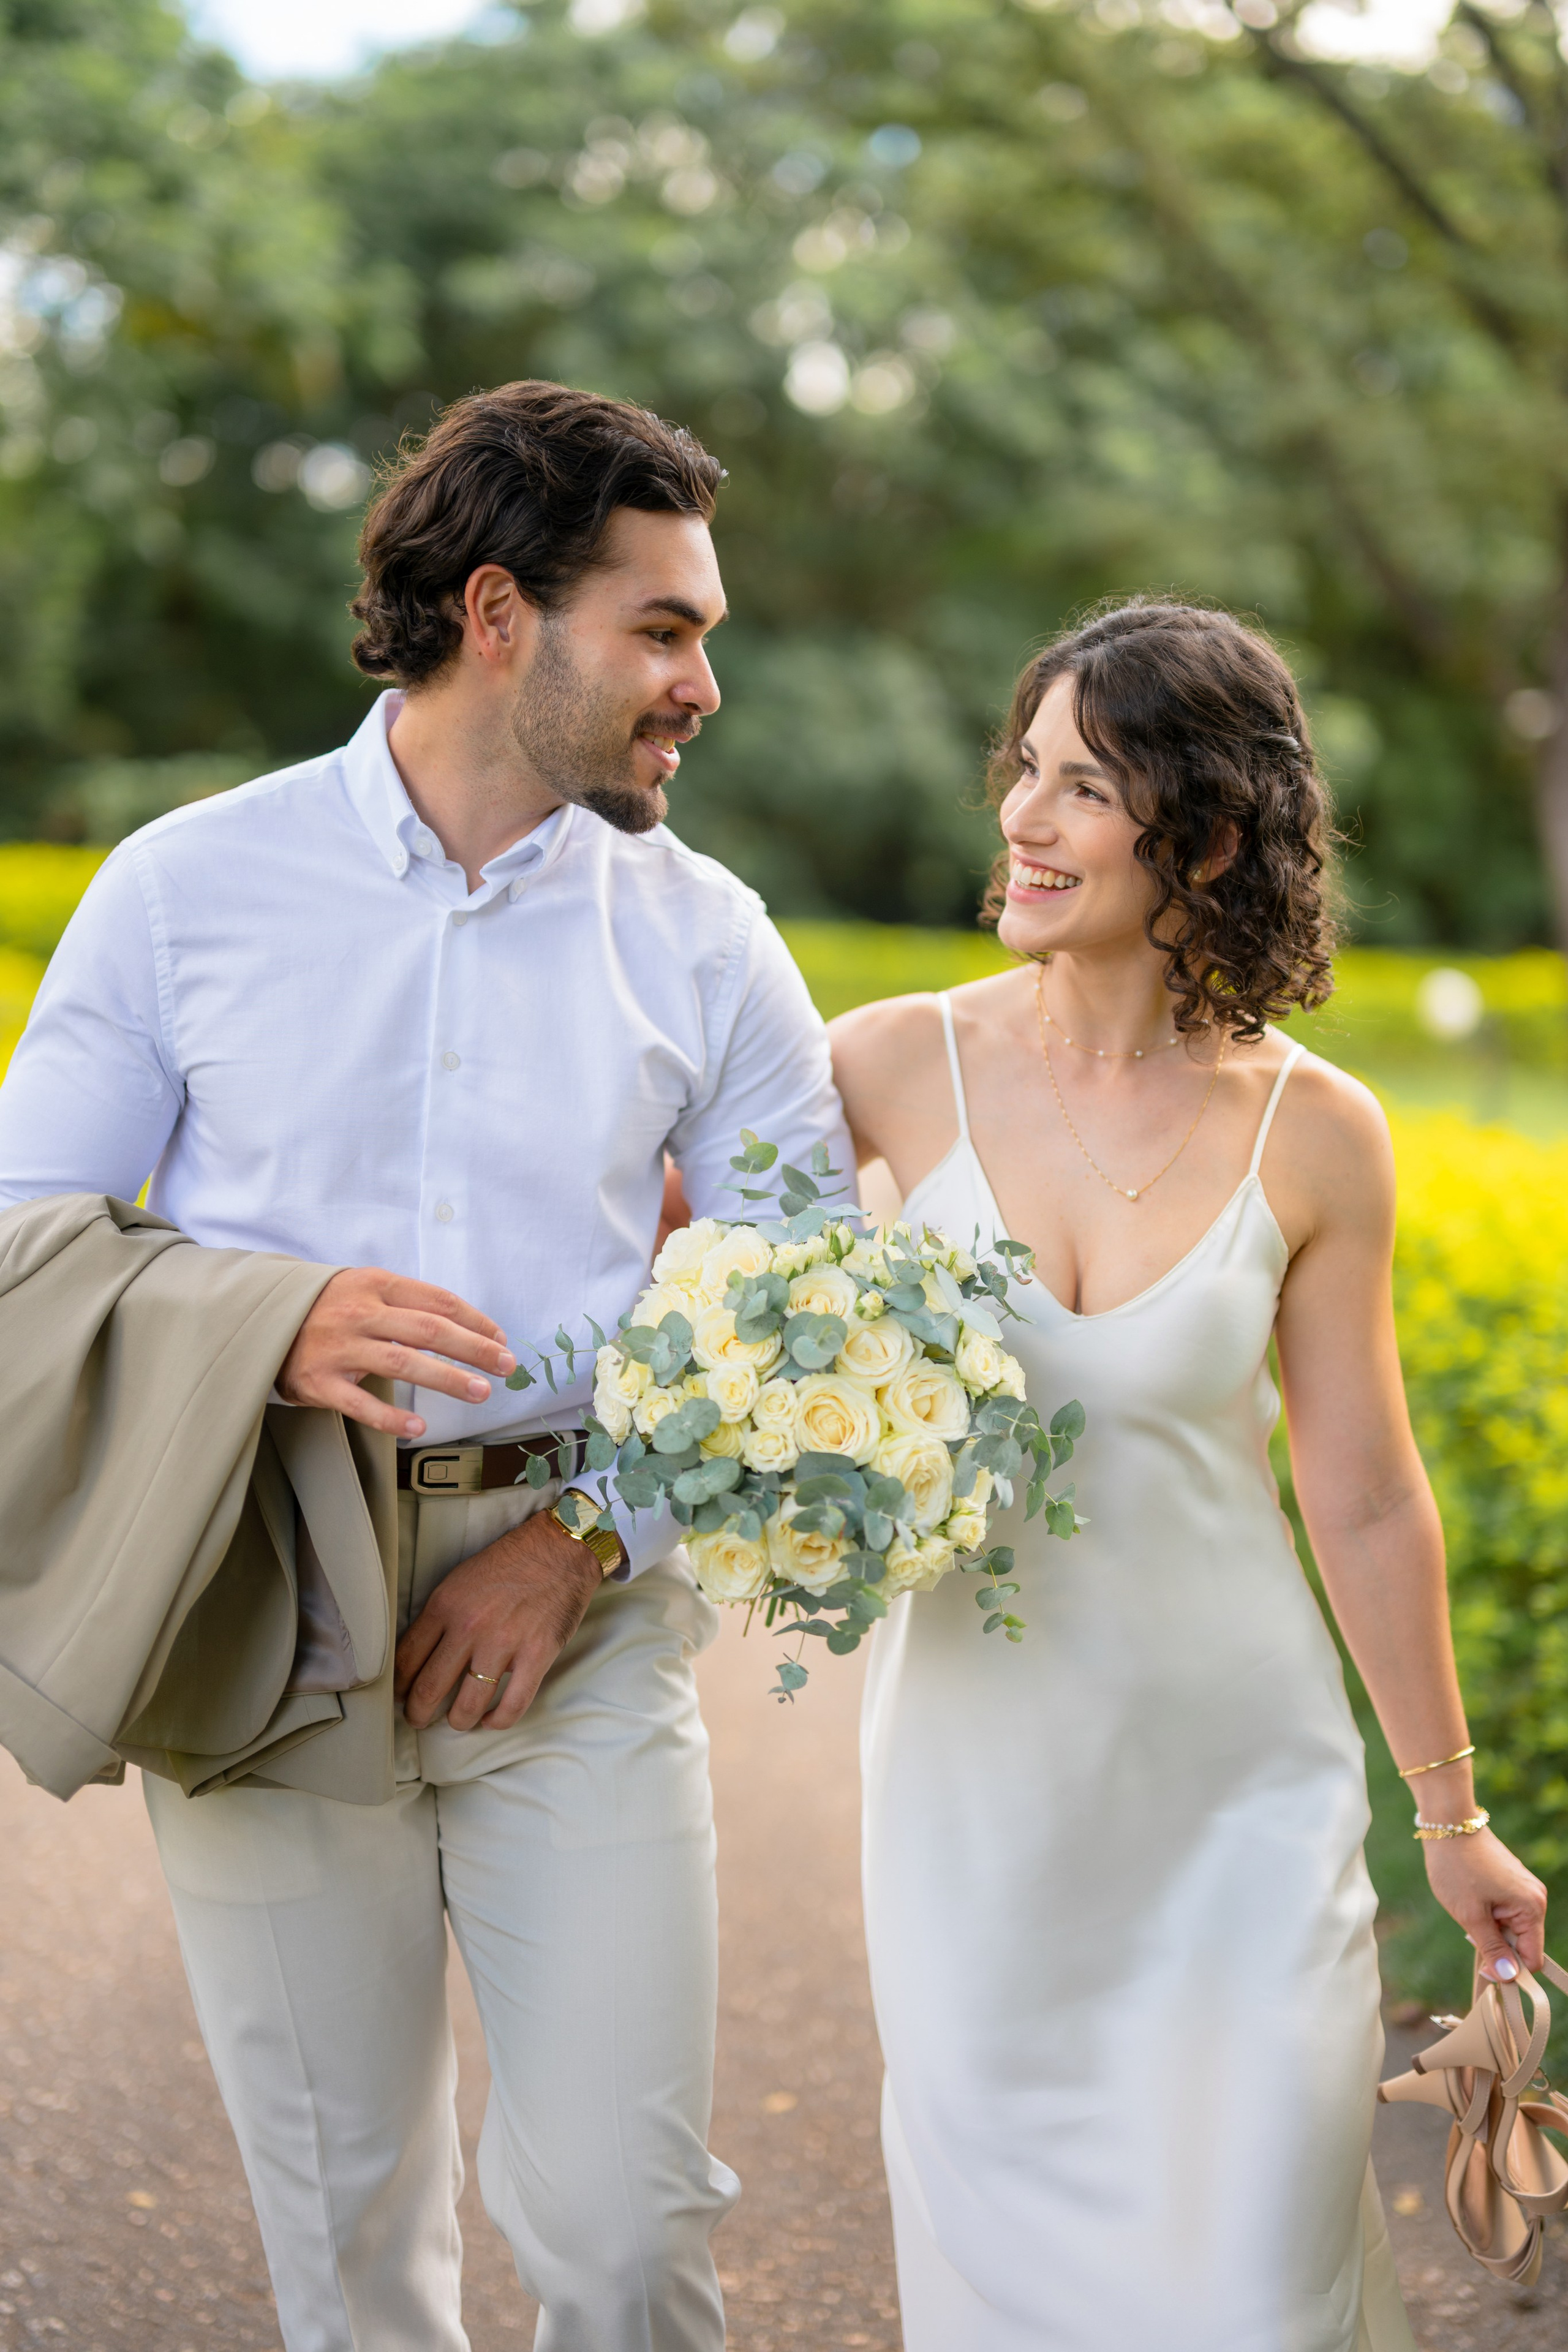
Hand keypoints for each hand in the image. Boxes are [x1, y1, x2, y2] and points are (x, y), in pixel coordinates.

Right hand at [277, 1266, 515, 1438]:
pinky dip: (390, 1415)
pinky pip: (359, 1402)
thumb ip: (409, 1303)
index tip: (502, 1340)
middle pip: (427, 1329)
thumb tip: (468, 1328)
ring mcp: (337, 1347)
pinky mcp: (318, 1381)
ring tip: (480, 1392)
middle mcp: (358, 1312)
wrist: (261, 1319)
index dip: (475, 1321)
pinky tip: (418, 1426)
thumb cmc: (329, 1306)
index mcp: (375, 1284)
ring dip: (445, 1378)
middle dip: (473, 1348)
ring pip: (400, 1363)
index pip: (437, 1301)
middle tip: (506, 1366)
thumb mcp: (366, 1289)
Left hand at [395, 1511, 602, 1731]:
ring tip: (457, 1721)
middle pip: (429, 1688)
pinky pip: (511, 1706)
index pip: (407, 1659)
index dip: (399, 1686)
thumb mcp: (460, 1581)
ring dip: (458, 1721)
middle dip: (418, 1713)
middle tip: (418, 1719)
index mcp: (445, 1605)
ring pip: (467, 1706)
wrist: (559, 1549)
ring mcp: (504, 1643)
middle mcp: (470, 1627)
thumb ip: (440, 1617)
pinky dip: (497, 1721)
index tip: (400, 1695)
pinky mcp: (537, 1655)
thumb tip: (422, 1657)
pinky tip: (491, 1719)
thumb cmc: (509, 1563)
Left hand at [1423, 1827, 1547, 1982]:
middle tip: (1470, 1926)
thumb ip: (1492, 1948)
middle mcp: (1536, 1897)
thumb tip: (1509, 1977)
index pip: (1532, 1959)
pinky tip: (1470, 1898)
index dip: (1509, 1969)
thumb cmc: (1457, 1867)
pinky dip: (1488, 1913)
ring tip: (1469, 1907)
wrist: (1448, 1823)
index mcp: (1532, 1907)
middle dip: (1496, 1944)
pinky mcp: (1512, 1881)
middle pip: (1521, 1944)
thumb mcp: (1471, 1915)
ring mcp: (1524, 1887)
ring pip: (1510, 1927)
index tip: (1482, 1966)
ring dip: (1490, 1928)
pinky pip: (1504, 1911)